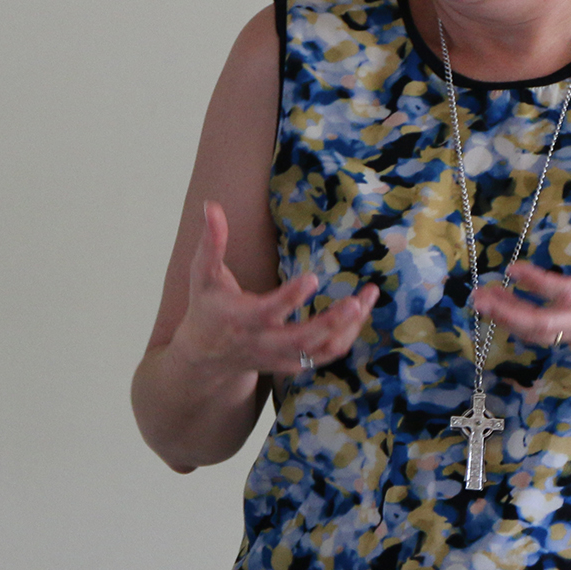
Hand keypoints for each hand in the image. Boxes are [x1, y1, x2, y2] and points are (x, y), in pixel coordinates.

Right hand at [172, 201, 376, 380]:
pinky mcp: (293, 364)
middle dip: (332, 322)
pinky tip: (359, 312)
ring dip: (348, 328)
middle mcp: (263, 343)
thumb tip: (210, 206)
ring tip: (367, 298)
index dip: (290, 297)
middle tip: (356, 301)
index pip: (267, 312)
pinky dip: (346, 336)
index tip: (312, 278)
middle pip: (302, 340)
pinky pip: (325, 355)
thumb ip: (211, 242)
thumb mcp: (203, 274)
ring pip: (321, 350)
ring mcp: (280, 357)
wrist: (206, 357)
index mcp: (242, 319)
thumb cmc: (207, 307)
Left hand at [470, 176, 570, 379]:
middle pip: (544, 324)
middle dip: (509, 311)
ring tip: (481, 303)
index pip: (568, 292)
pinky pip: (549, 340)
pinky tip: (502, 314)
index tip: (513, 268)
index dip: (538, 283)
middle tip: (479, 295)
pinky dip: (522, 329)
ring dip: (508, 321)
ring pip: (541, 336)